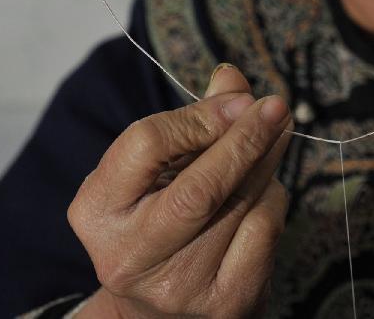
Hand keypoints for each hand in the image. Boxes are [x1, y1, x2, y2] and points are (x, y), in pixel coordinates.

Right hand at [68, 64, 292, 317]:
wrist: (160, 311)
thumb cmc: (157, 219)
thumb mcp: (155, 170)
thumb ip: (192, 121)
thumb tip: (233, 78)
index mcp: (97, 211)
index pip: (146, 145)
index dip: (200, 117)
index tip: (240, 99)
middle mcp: (129, 255)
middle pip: (198, 186)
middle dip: (245, 138)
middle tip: (276, 107)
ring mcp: (177, 287)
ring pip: (242, 203)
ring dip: (267, 163)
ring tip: (274, 140)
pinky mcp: (224, 303)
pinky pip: (265, 230)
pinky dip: (273, 200)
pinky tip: (265, 192)